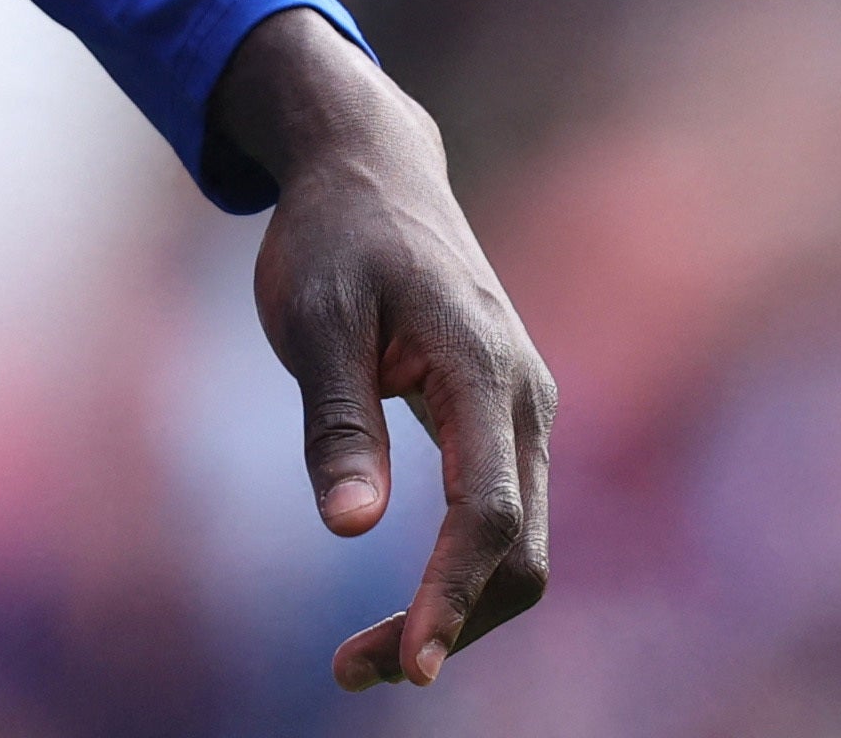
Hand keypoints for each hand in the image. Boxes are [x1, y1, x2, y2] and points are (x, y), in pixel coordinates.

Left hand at [207, 9, 552, 688]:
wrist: (371, 168)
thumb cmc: (334, 236)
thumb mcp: (314, 316)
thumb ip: (336, 420)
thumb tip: (352, 529)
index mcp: (482, 366)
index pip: (486, 510)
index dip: (451, 594)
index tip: (410, 662)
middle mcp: (526, 397)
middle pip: (522, 551)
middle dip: (453, 623)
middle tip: (352, 672)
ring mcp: (525, 411)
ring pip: (520, 546)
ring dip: (460, 610)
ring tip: (362, 658)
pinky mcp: (504, 422)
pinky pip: (502, 518)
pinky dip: (463, 574)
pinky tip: (403, 605)